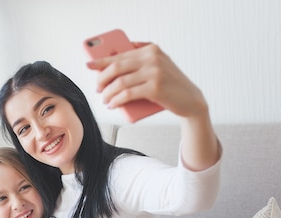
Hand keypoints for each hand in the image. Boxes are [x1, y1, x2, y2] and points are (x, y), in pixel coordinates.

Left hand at [86, 43, 207, 119]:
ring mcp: (154, 72)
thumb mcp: (158, 66)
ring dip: (108, 93)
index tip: (89, 65)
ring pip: (120, 82)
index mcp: (151, 49)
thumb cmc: (170, 85)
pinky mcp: (155, 88)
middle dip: (102, 79)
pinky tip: (112, 104)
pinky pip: (127, 94)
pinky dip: (116, 100)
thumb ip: (141, 59)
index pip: (120, 54)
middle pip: (117, 67)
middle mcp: (152, 58)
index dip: (101, 60)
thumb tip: (112, 61)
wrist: (191, 100)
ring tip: (105, 100)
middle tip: (98, 89)